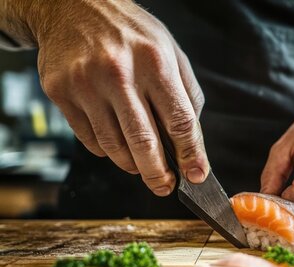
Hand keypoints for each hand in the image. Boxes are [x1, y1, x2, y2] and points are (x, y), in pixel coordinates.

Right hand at [33, 0, 208, 195]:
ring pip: (114, 147)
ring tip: (142, 165)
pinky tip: (116, 143)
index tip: (197, 175)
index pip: (179, 121)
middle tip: (166, 186)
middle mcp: (119, 74)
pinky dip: (107, 150)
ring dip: (132, 165)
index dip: (191, 155)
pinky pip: (89, 139)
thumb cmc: (130, 33)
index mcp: (155, 62)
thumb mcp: (171, 52)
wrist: (72, 6)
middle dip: (159, 174)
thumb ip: (186, 96)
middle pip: (145, 142)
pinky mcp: (61, 93)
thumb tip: (193, 143)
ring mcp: (86, 85)